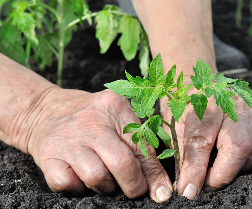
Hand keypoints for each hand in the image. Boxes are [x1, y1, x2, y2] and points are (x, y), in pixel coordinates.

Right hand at [26, 88, 172, 201]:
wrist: (44, 110)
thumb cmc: (90, 117)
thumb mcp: (117, 119)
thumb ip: (139, 145)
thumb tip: (160, 186)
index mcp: (114, 106)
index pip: (141, 145)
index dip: (153, 173)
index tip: (161, 192)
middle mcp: (90, 120)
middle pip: (121, 163)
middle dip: (133, 185)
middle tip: (134, 190)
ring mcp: (67, 138)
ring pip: (97, 178)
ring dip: (106, 187)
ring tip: (105, 178)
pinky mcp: (48, 155)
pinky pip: (68, 185)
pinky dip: (78, 188)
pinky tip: (80, 177)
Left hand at [160, 86, 251, 198]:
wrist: (200, 83)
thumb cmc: (185, 106)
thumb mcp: (176, 126)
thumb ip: (184, 155)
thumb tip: (187, 189)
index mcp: (204, 103)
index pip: (201, 141)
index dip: (195, 170)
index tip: (188, 192)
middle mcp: (232, 104)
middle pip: (238, 147)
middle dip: (223, 175)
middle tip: (207, 184)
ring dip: (240, 170)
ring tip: (222, 169)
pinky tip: (239, 160)